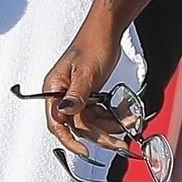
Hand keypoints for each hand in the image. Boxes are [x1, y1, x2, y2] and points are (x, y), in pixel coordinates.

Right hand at [41, 17, 125, 156]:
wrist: (107, 30)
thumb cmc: (93, 43)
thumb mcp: (86, 72)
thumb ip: (76, 95)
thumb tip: (65, 112)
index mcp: (54, 89)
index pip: (57, 123)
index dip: (69, 140)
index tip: (84, 151)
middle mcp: (63, 95)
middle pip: (78, 125)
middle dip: (99, 135)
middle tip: (118, 143)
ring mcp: (77, 95)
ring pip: (91, 121)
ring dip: (109, 125)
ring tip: (127, 124)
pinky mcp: (90, 94)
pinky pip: (99, 112)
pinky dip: (112, 115)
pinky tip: (124, 115)